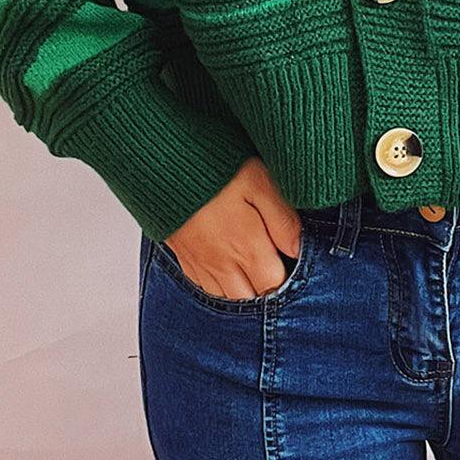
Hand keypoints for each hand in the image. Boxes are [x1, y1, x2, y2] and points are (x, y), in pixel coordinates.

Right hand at [162, 156, 302, 299]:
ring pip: (228, 297)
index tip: (291, 257)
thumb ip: (283, 219)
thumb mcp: (260, 181)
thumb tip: (298, 248)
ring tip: (253, 264)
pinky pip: (204, 287)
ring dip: (244, 288)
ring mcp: (199, 263)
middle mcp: (222, 264)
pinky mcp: (183, 257)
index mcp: (247, 248)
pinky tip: (228, 264)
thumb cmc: (214, 166)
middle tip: (275, 261)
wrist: (161, 161)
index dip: (289, 275)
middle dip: (267, 287)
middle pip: (252, 298)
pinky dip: (220, 283)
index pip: (275, 285)